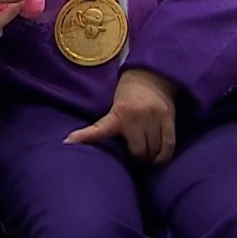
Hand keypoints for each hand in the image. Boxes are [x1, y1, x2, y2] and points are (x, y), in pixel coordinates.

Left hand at [64, 68, 178, 163]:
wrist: (151, 75)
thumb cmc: (128, 94)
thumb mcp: (114, 106)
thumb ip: (111, 125)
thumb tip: (96, 147)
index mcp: (118, 113)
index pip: (99, 129)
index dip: (84, 136)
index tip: (67, 142)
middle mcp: (138, 117)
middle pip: (139, 151)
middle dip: (136, 160)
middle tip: (133, 161)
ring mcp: (155, 118)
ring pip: (154, 150)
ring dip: (150, 158)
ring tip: (146, 160)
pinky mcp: (169, 119)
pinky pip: (168, 146)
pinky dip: (163, 156)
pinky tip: (159, 160)